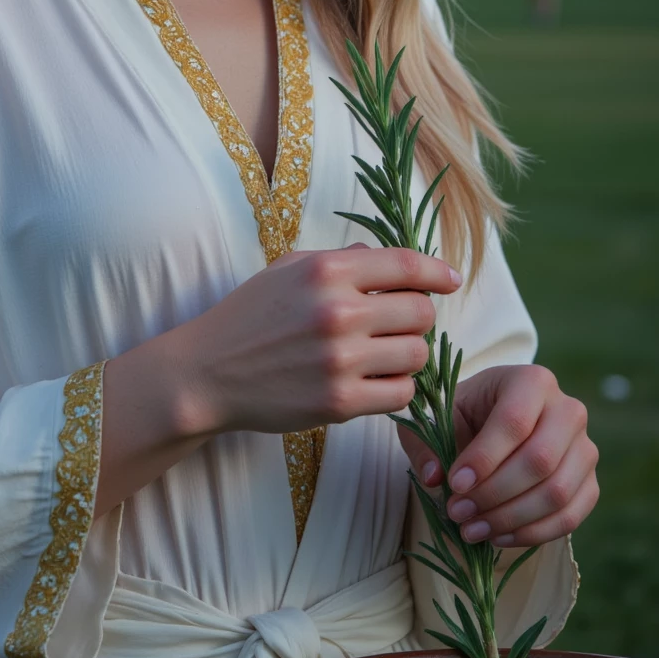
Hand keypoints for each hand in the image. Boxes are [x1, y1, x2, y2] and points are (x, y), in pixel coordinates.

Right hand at [178, 242, 461, 438]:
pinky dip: (398, 388)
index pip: (406, 264)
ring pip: (418, 355)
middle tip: (400, 324)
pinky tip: (377, 381)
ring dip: (410, 355)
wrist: (208, 372)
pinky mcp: (340, 402)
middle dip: (419, 317)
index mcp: (327, 270)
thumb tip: (380, 255)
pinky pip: (402, 395)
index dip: (437, 272)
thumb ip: (339, 259)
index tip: (451, 280)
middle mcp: (338, 311)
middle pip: (421, 313)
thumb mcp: (288, 269)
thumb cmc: (248, 315)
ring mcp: (341, 360)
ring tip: (385, 354)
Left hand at [396, 364, 598, 548]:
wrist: (496, 424)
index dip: (484, 458)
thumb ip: (427, 444)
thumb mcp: (438, 418)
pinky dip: (533, 534)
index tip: (454, 484)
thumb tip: (434, 478)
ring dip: (511, 519)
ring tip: (472, 529)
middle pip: (540, 460)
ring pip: (557, 493)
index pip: (514, 422)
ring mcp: (585, 447)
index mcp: (531, 381)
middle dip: (495, 494)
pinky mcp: (589, 482)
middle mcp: (568, 410)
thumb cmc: (466, 415)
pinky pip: (570, 516)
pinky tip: (498, 537)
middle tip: (458, 512)